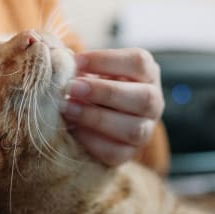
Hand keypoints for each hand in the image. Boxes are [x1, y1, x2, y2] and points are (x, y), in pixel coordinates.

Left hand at [62, 48, 164, 165]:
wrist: (91, 120)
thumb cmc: (91, 86)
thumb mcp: (91, 71)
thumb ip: (80, 66)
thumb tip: (60, 62)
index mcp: (147, 74)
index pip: (139, 62)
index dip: (106, 60)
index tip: (75, 61)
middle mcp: (154, 102)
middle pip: (144, 97)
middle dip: (105, 92)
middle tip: (72, 87)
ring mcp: (145, 130)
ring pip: (133, 129)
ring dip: (97, 118)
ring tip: (68, 108)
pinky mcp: (129, 153)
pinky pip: (116, 152)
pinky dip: (92, 140)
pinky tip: (73, 129)